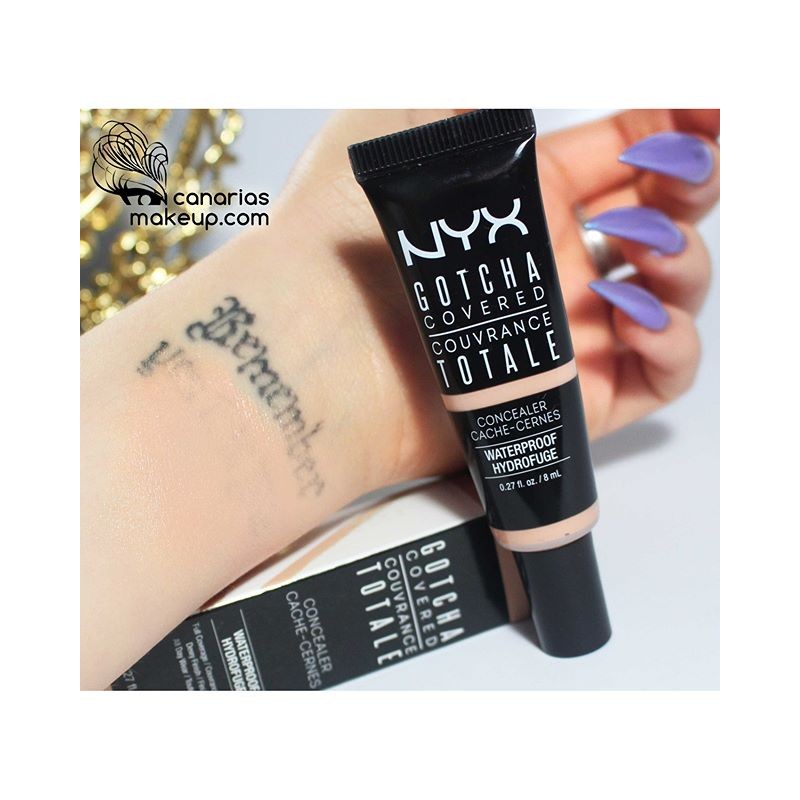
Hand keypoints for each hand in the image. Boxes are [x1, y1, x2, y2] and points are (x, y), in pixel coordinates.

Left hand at [274, 109, 719, 484]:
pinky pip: (658, 374)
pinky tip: (637, 314)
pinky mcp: (571, 395)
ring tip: (645, 250)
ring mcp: (563, 330)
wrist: (314, 345)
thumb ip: (474, 97)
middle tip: (684, 173)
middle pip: (656, 219)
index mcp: (520, 200)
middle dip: (691, 187)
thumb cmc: (339, 237)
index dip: (674, 126)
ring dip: (682, 263)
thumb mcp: (397, 124)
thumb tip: (527, 84)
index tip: (708, 112)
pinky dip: (675, 341)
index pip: (619, 154)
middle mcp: (547, 264)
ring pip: (668, 295)